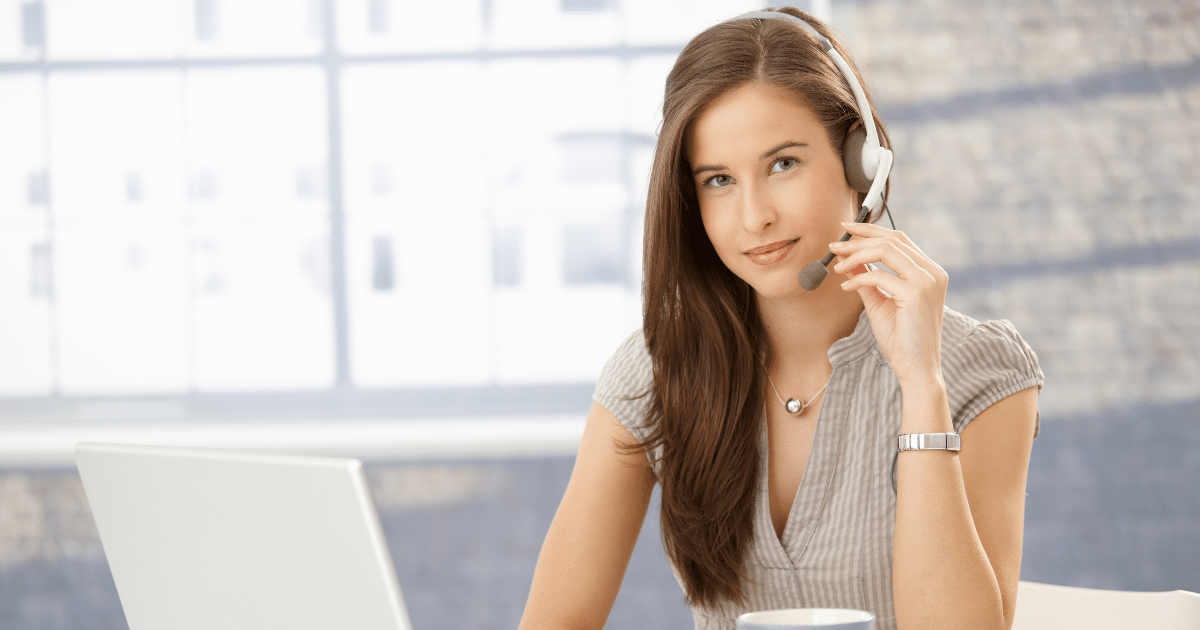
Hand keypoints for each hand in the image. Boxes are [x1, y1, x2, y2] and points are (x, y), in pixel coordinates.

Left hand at [828, 221, 947, 384]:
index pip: (899, 239)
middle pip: (891, 240)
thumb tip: (848, 257)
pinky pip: (878, 276)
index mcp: (929, 271)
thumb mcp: (880, 300)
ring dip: (856, 255)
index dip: (871, 230)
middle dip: (858, 239)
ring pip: (885, 250)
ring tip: (836, 265)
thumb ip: (867, 277)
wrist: (915, 368)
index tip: (846, 229)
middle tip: (833, 245)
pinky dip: (858, 278)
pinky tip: (845, 287)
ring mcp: (927, 281)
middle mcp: (933, 272)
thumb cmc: (900, 338)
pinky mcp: (916, 293)